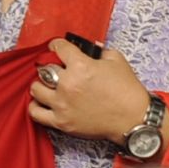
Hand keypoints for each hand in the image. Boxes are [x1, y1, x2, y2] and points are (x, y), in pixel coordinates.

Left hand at [28, 36, 153, 143]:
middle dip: (49, 67)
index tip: (56, 48)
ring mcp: (62, 104)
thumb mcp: (117, 61)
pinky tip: (42, 102)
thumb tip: (89, 48)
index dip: (56, 45)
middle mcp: (67, 84)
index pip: (58, 48)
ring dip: (41, 85)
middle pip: (43, 69)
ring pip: (35, 89)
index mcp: (81, 66)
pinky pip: (35, 113)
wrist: (133, 119)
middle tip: (56, 70)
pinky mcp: (61, 122)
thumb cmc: (127, 91)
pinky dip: (35, 106)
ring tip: (48, 86)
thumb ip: (99, 52)